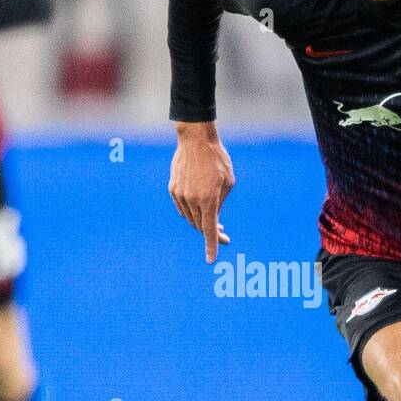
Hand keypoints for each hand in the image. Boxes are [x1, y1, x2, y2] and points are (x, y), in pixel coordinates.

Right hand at [168, 122, 233, 262]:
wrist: (195, 139)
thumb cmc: (217, 159)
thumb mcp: (228, 182)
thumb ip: (221, 202)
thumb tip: (213, 218)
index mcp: (209, 199)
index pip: (209, 230)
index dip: (211, 246)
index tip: (210, 261)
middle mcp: (192, 199)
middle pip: (200, 226)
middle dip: (211, 232)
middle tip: (224, 233)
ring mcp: (180, 195)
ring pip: (190, 218)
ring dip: (201, 221)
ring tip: (214, 218)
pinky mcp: (173, 189)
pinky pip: (183, 208)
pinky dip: (192, 211)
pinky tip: (200, 205)